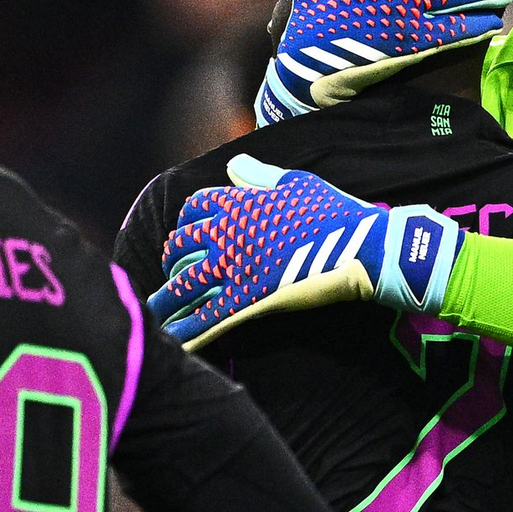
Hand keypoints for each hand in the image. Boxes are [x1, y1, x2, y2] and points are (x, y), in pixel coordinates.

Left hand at [148, 154, 461, 348]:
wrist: (361, 247)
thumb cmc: (335, 213)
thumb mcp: (297, 183)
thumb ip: (260, 177)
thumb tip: (234, 166)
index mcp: (238, 202)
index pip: (194, 210)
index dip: (187, 225)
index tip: (187, 238)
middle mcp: (227, 232)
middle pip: (180, 248)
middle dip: (173, 264)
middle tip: (173, 279)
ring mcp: (233, 268)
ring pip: (183, 286)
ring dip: (164, 303)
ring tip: (150, 317)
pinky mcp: (246, 300)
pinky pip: (205, 318)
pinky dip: (185, 333)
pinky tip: (171, 345)